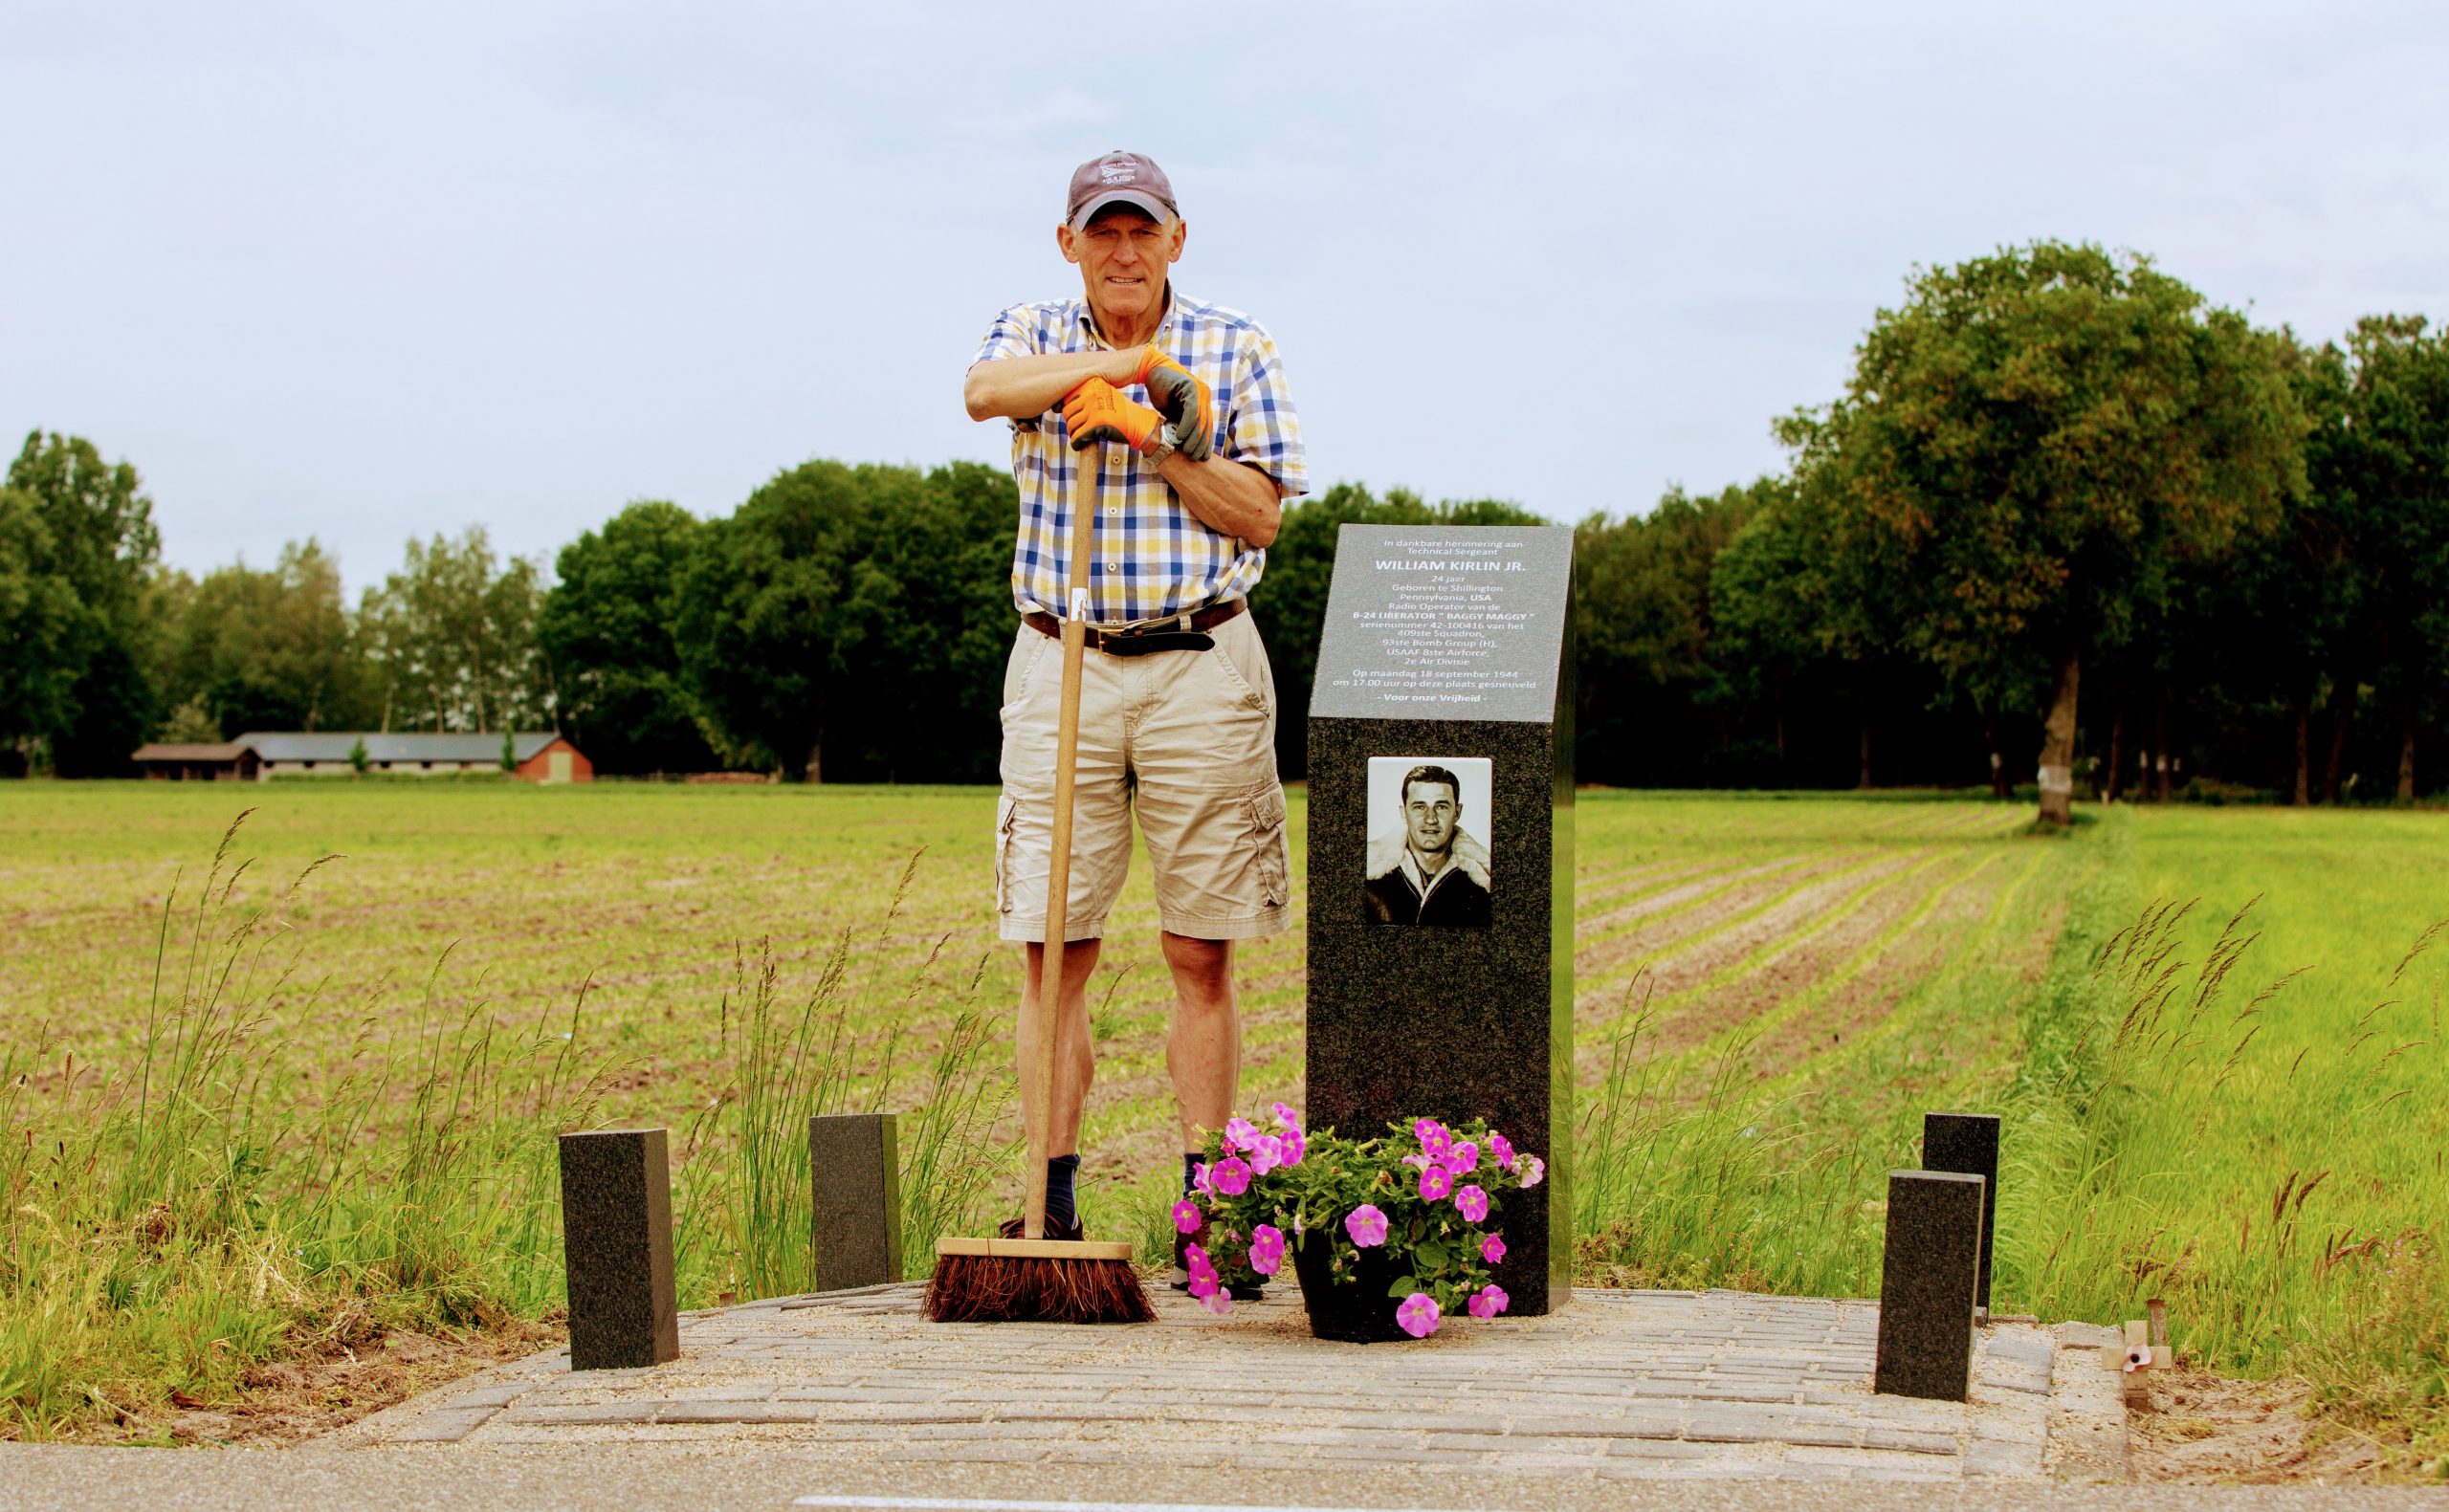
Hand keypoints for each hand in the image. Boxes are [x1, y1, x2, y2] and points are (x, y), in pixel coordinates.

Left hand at [1062, 377, 1162, 451]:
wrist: (1139, 425)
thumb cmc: (1119, 414)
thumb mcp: (1103, 397)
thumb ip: (1084, 398)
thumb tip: (1055, 406)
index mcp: (1092, 384)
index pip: (1068, 398)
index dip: (1069, 411)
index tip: (1076, 418)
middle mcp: (1092, 393)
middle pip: (1067, 413)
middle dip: (1071, 423)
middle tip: (1079, 429)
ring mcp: (1094, 408)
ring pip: (1071, 425)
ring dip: (1074, 434)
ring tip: (1081, 436)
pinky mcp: (1097, 423)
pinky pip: (1078, 437)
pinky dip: (1077, 443)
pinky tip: (1081, 444)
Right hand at [1132, 346, 1214, 461]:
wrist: (1151, 371)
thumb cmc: (1161, 392)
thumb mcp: (1174, 411)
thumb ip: (1181, 422)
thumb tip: (1186, 443)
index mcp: (1203, 401)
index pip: (1207, 425)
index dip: (1205, 442)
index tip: (1201, 457)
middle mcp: (1204, 395)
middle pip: (1206, 424)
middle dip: (1201, 443)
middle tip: (1194, 458)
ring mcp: (1199, 390)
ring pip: (1200, 419)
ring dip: (1194, 438)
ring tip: (1188, 451)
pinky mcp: (1191, 387)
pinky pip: (1191, 411)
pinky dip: (1186, 426)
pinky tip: (1180, 437)